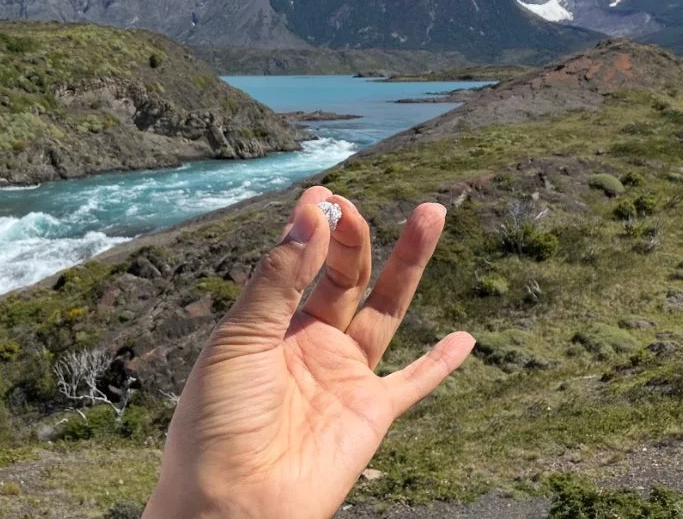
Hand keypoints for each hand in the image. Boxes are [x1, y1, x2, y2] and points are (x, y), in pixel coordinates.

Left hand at [143, 186, 474, 518]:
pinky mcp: (370, 414)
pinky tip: (464, 339)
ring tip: (432, 213)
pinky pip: (413, 384)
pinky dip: (440, 365)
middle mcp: (307, 344)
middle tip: (357, 206)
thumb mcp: (241, 339)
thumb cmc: (218, 423)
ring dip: (408, 264)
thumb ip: (279, 278)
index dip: (313, 229)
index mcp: (268, 325)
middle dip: (354, 237)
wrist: (231, 502)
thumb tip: (312, 213)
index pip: (299, 263)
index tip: (324, 196)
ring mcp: (341, 377)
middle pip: (343, 277)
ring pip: (385, 310)